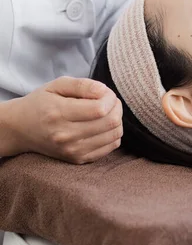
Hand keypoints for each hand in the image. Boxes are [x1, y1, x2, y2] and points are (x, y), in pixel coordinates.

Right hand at [4, 77, 122, 163]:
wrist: (21, 129)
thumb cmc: (42, 103)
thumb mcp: (57, 85)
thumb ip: (83, 84)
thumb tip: (104, 92)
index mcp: (59, 114)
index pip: (100, 109)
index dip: (110, 97)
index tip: (104, 92)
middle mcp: (65, 136)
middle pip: (111, 122)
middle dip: (116, 107)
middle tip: (108, 101)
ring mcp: (72, 151)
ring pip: (114, 135)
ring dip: (117, 120)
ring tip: (106, 112)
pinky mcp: (78, 159)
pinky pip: (111, 147)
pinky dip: (113, 134)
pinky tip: (102, 126)